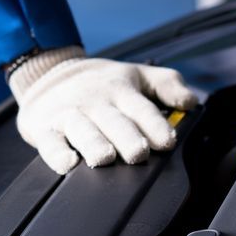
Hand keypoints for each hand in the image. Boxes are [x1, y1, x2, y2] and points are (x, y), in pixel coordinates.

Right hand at [8, 46, 197, 173]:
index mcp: (121, 91)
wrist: (48, 72)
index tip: (166, 141)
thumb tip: (191, 101)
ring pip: (82, 131)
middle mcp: (96, 103)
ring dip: (94, 144)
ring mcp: (68, 116)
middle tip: (138, 153)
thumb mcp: (139, 75)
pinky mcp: (44, 129)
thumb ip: (168, 85)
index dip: (155, 126)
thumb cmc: (102, 82)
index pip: (142, 109)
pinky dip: (56, 154)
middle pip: (113, 122)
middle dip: (126, 138)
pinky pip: (49, 143)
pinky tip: (68, 164)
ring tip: (104, 157)